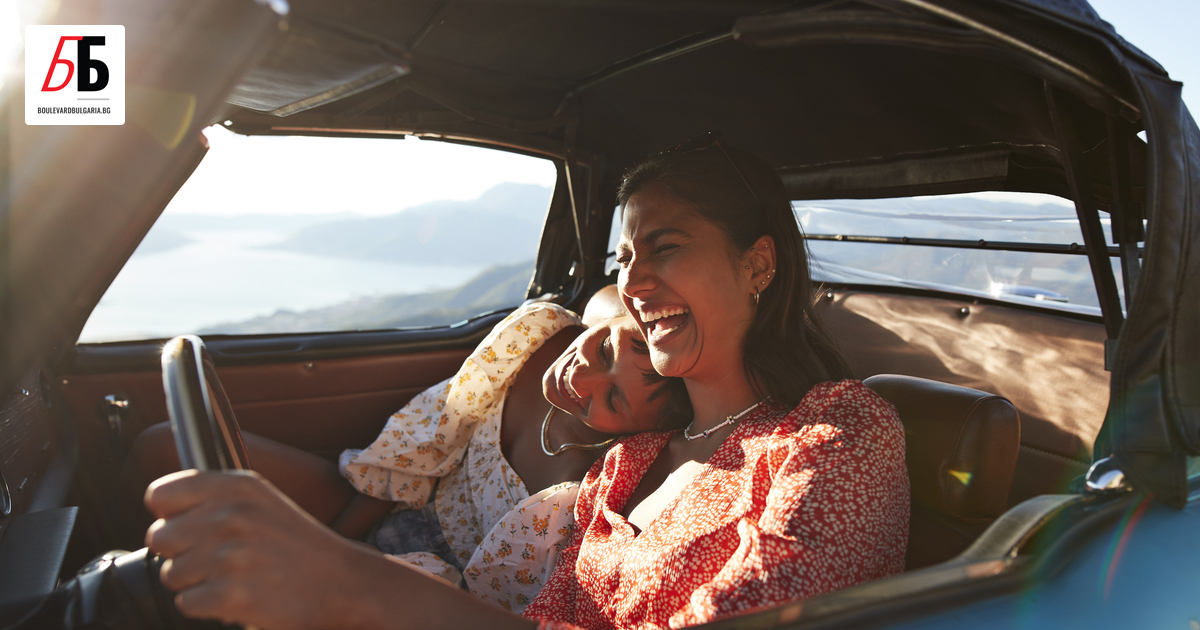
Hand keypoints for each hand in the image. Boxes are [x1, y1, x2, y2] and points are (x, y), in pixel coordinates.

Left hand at [144, 470, 374, 628]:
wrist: (343, 582)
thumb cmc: (299, 544)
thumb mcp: (263, 500)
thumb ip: (215, 497)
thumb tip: (162, 509)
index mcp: (236, 486)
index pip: (160, 495)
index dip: (170, 515)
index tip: (187, 526)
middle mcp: (230, 515)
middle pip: (159, 537)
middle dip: (181, 552)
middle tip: (216, 558)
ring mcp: (230, 556)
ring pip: (170, 573)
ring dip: (196, 581)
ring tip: (233, 576)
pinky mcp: (231, 595)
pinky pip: (186, 603)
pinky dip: (207, 606)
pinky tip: (237, 595)